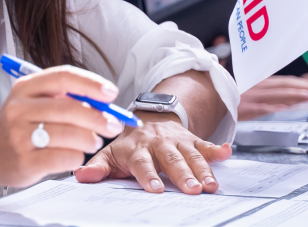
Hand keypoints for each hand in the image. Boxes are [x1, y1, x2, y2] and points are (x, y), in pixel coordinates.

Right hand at [0, 67, 125, 189]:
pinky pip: (64, 158)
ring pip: (69, 134)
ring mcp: (19, 136)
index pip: (62, 77)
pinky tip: (75, 155)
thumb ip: (63, 98)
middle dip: (98, 117)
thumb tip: (104, 101)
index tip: (111, 92)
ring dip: (90, 139)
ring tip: (94, 141)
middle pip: (69, 108)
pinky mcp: (25, 162)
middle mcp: (19, 109)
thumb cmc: (19, 127)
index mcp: (24, 88)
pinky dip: (77, 156)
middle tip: (114, 124)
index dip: (91, 83)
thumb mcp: (33, 102)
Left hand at [74, 113, 231, 194]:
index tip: (156, 188)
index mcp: (136, 148)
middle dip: (182, 174)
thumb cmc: (128, 144)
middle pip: (171, 159)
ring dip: (202, 168)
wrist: (148, 118)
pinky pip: (205, 143)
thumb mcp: (110, 154)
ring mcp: (176, 140)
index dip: (149, 175)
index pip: (142, 163)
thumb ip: (98, 167)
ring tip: (211, 185)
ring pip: (191, 154)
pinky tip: (227, 152)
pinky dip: (216, 149)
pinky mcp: (191, 139)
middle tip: (192, 190)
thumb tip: (80, 177)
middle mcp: (157, 143)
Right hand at [237, 76, 307, 119]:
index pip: (286, 81)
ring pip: (279, 94)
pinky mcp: (246, 108)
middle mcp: (259, 87)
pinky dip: (276, 106)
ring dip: (298, 95)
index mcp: (261, 83)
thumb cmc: (230, 98)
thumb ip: (266, 95)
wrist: (212, 99)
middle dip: (306, 88)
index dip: (304, 84)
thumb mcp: (249, 93)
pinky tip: (288, 108)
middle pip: (286, 85)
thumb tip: (285, 102)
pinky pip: (263, 107)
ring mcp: (253, 97)